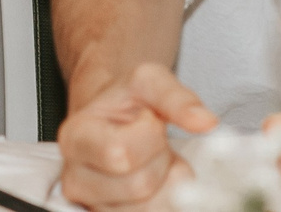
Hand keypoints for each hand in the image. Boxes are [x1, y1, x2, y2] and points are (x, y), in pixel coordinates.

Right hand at [57, 62, 214, 211]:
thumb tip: (206, 122)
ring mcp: (91, 206)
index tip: (147, 120)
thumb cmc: (126, 100)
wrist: (113, 118)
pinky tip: (154, 184)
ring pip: (150, 209)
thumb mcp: (149, 82)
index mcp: (75, 138)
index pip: (121, 153)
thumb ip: (177, 98)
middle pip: (140, 186)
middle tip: (153, 145)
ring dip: (165, 185)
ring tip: (152, 163)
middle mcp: (75, 179)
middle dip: (160, 161)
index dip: (149, 135)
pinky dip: (164, 202)